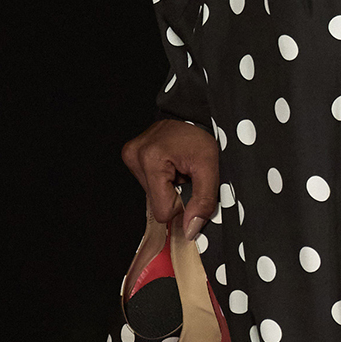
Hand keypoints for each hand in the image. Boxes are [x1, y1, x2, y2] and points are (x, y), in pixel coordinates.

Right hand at [122, 117, 220, 232]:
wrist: (192, 112)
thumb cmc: (201, 134)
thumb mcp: (210, 167)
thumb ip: (203, 201)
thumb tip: (189, 230)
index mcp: (151, 159)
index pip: (162, 210)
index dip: (181, 206)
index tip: (190, 187)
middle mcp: (135, 156)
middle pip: (156, 203)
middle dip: (174, 193)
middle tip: (186, 174)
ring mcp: (130, 155)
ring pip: (151, 195)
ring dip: (168, 186)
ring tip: (179, 167)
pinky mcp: (130, 155)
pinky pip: (148, 183)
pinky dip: (162, 179)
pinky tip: (170, 165)